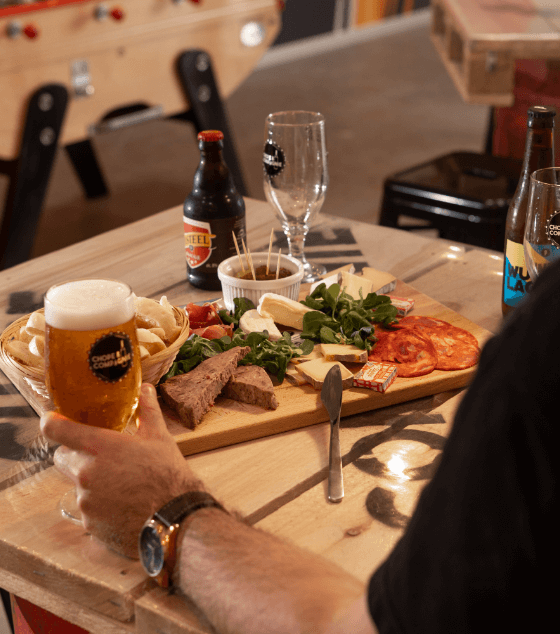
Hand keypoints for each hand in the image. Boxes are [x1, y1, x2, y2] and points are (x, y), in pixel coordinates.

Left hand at [40, 383, 201, 557]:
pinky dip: (100, 505)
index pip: (56, 430)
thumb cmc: (168, 474)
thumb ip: (147, 410)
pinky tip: (123, 504)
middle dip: (76, 455)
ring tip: (120, 483)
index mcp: (99, 447)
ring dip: (91, 482)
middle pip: (62, 459)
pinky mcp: (90, 524)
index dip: (51, 422)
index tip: (53, 419)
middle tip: (101, 455)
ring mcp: (86, 501)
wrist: (175, 518)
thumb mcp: (159, 437)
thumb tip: (145, 388)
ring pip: (77, 485)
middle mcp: (85, 474)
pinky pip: (88, 509)